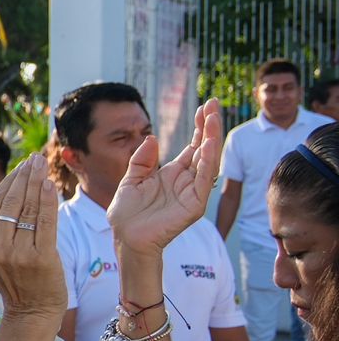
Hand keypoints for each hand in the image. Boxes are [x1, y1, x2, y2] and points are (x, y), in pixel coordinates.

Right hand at [0, 154, 65, 320]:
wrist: (32, 311)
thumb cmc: (13, 282)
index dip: (8, 181)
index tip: (21, 167)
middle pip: (10, 202)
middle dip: (23, 176)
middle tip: (34, 159)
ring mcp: (18, 253)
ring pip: (27, 209)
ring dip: (36, 182)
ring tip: (42, 165)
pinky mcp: (41, 258)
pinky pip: (45, 222)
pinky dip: (48, 201)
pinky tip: (49, 185)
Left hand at [108, 99, 223, 257]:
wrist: (125, 237)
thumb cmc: (127, 213)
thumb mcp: (130, 180)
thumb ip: (141, 160)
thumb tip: (151, 137)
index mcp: (173, 173)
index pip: (193, 145)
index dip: (199, 127)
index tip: (204, 106)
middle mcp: (186, 180)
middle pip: (203, 148)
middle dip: (210, 126)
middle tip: (214, 104)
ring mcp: (193, 192)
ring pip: (208, 161)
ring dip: (212, 139)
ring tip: (214, 117)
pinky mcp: (195, 205)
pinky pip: (204, 181)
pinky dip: (208, 163)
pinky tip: (208, 145)